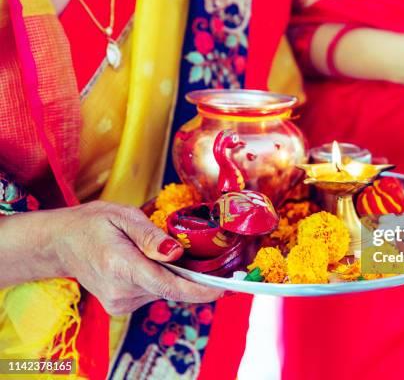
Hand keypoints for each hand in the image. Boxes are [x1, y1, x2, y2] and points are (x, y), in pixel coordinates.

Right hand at [45, 201, 222, 314]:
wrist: (61, 243)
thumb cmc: (92, 224)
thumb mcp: (122, 216)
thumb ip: (150, 235)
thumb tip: (177, 253)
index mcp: (120, 266)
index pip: (167, 285)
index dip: (198, 290)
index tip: (222, 288)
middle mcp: (120, 291)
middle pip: (170, 288)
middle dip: (191, 275)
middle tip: (207, 257)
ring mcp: (119, 303)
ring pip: (163, 291)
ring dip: (173, 275)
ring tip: (164, 252)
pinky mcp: (121, 307)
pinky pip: (153, 293)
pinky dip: (160, 279)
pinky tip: (151, 263)